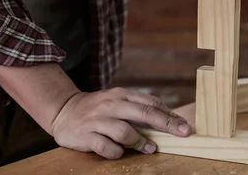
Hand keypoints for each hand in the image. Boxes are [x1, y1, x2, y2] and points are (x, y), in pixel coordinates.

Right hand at [51, 87, 191, 158]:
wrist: (64, 110)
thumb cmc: (98, 109)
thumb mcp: (118, 102)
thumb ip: (139, 109)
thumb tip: (168, 120)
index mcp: (122, 95)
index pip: (150, 103)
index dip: (169, 114)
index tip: (184, 125)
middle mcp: (111, 104)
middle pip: (144, 113)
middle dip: (166, 124)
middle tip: (182, 133)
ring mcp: (97, 120)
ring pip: (125, 131)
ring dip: (141, 141)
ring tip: (151, 148)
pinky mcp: (85, 135)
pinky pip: (105, 146)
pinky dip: (116, 151)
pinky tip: (120, 152)